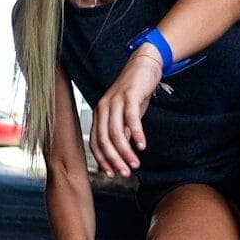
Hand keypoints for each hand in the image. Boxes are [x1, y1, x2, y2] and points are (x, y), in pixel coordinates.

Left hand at [91, 48, 160, 177]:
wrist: (144, 65)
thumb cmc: (135, 92)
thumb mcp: (126, 115)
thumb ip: (123, 132)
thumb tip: (123, 152)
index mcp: (99, 114)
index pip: (96, 142)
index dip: (103, 160)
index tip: (112, 174)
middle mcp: (103, 108)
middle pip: (104, 140)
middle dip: (114, 160)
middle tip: (125, 174)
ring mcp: (115, 101)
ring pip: (116, 133)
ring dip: (126, 152)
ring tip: (135, 164)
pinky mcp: (130, 96)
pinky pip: (131, 119)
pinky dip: (137, 134)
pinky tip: (142, 146)